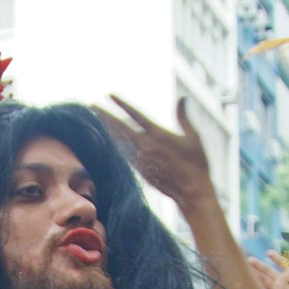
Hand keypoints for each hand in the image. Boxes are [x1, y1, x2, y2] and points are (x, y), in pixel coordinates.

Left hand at [95, 95, 214, 209]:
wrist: (193, 193)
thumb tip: (182, 98)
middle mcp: (146, 146)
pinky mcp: (140, 171)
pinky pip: (124, 155)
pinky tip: (105, 140)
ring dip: (106, 130)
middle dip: (105, 115)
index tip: (109, 95)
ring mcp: (141, 160)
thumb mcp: (194, 138)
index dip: (121, 104)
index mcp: (159, 134)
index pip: (135, 114)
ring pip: (119, 142)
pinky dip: (114, 146)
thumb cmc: (197, 165)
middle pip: (120, 127)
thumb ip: (184, 117)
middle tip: (91, 106)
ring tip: (94, 120)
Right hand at [248, 252, 288, 288]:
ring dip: (255, 276)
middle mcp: (283, 282)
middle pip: (268, 272)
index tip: (268, 252)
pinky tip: (249, 284)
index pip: (282, 263)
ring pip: (264, 282)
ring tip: (245, 270)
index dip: (276, 258)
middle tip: (249, 260)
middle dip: (259, 266)